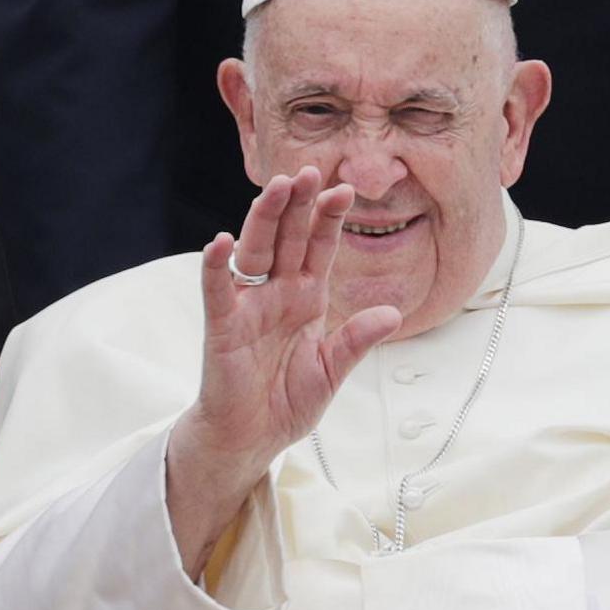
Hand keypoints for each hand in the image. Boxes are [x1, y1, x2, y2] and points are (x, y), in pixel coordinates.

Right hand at [167, 167, 401, 573]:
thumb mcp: (331, 371)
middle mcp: (276, 294)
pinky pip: (218, 292)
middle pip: (287, 238)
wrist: (251, 440)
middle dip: (298, 205)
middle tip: (309, 170)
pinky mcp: (223, 328)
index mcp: (306, 298)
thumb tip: (392, 313)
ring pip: (255, 252)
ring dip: (264, 219)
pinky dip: (217, 267)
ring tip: (276, 188)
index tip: (344, 189)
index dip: (328, 219)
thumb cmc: (286, 403)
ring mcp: (248, 307)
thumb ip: (356, 341)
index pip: (318, 248)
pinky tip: (220, 242)